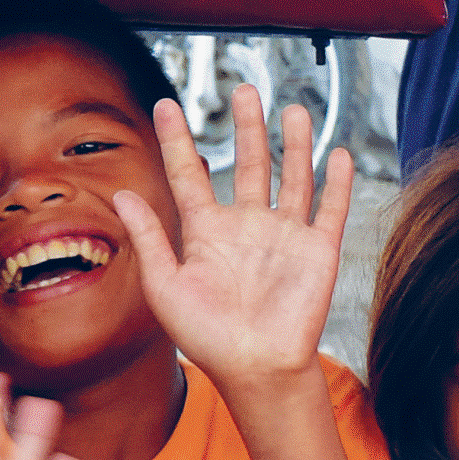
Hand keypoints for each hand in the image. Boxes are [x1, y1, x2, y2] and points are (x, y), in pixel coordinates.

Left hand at [113, 87, 349, 387]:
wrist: (255, 370)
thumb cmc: (205, 337)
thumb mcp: (164, 286)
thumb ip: (148, 237)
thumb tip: (121, 193)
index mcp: (206, 231)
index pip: (188, 174)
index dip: (176, 141)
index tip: (165, 105)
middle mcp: (246, 225)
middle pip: (248, 162)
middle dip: (247, 126)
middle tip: (244, 89)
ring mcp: (284, 235)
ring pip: (292, 176)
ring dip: (293, 143)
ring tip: (292, 108)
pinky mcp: (317, 250)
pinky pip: (329, 208)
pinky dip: (336, 182)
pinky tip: (337, 154)